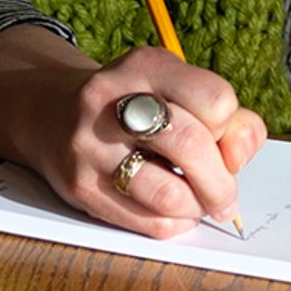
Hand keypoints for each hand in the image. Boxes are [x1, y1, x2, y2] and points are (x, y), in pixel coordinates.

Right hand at [0, 27, 266, 238]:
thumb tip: (239, 156)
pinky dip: (174, 223)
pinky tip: (174, 212)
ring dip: (196, 207)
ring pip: (168, 194)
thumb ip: (228, 119)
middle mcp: (111, 100)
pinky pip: (146, 221)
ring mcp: (90, 146)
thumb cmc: (135, 107)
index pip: (215, 100)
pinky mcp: (80, 187)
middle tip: (226, 197)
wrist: (50, 115)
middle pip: (191, 146)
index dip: (229, 127)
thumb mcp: (178, 90)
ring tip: (198, 204)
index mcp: (145, 67)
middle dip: (221, 182)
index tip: (220, 137)